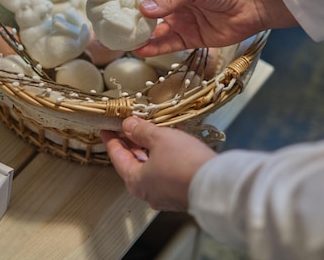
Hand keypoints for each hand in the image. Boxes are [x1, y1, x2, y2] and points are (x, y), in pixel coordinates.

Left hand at [100, 116, 215, 211]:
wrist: (217, 186)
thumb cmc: (186, 163)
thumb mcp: (159, 138)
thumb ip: (141, 130)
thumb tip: (128, 126)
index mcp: (135, 181)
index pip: (117, 157)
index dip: (111, 141)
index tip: (106, 131)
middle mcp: (147, 192)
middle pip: (132, 165)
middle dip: (129, 146)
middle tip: (127, 131)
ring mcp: (164, 196)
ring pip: (149, 171)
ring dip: (146, 153)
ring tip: (148, 136)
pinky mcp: (179, 195)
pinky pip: (163, 176)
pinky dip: (160, 162)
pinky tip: (167, 151)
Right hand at [125, 0, 296, 55]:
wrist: (258, 1)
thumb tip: (142, 9)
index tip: (108, 1)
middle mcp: (174, 2)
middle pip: (145, 11)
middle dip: (129, 18)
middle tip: (110, 26)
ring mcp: (182, 21)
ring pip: (154, 30)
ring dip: (139, 35)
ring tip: (121, 41)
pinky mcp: (191, 38)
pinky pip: (168, 44)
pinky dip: (154, 47)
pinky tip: (140, 49)